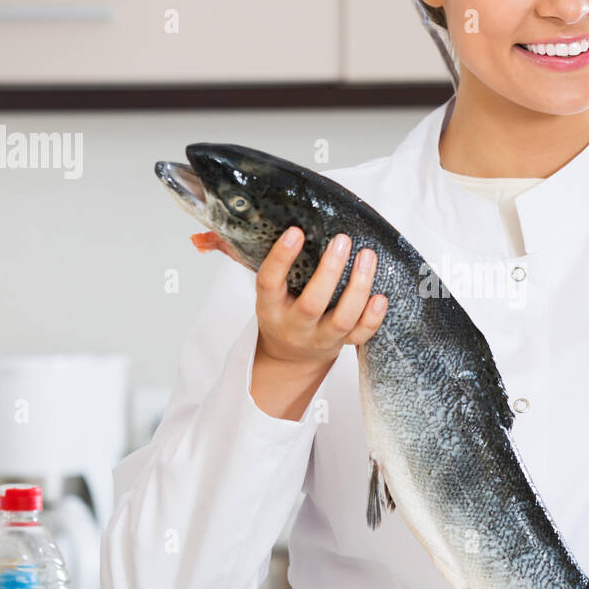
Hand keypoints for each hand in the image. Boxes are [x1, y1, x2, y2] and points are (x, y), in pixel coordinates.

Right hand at [194, 226, 387, 370]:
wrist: (290, 356)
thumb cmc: (281, 311)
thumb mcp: (264, 291)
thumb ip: (253, 260)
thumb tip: (207, 237)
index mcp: (270, 307)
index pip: (269, 282)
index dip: (281, 258)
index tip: (296, 231)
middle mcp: (294, 325)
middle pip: (312, 304)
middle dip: (329, 271)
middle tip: (342, 240)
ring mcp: (320, 338)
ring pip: (342, 319)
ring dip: (358, 288)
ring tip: (367, 256)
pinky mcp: (342, 344)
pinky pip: (360, 336)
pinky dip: (373, 318)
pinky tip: (381, 296)